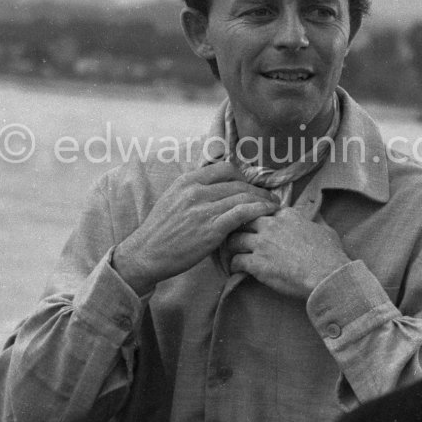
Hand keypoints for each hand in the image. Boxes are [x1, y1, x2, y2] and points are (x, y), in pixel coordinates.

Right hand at [113, 162, 278, 294]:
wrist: (147, 253)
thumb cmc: (161, 231)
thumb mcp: (173, 199)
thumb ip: (193, 190)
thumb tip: (215, 186)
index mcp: (187, 180)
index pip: (224, 168)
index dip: (242, 175)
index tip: (250, 185)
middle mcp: (196, 190)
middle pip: (237, 181)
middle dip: (257, 188)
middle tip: (268, 196)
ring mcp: (204, 208)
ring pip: (243, 195)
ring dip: (263, 199)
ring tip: (274, 205)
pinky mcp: (212, 228)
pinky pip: (243, 212)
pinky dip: (259, 210)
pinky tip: (268, 213)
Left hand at [226, 208, 349, 298]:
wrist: (327, 274)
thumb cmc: (330, 254)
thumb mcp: (325, 229)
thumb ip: (316, 220)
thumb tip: (317, 216)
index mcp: (287, 215)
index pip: (263, 210)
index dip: (257, 219)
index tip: (255, 227)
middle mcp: (271, 225)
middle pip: (243, 221)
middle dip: (239, 229)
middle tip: (237, 238)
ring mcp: (262, 243)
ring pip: (234, 239)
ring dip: (232, 247)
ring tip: (232, 254)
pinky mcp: (257, 262)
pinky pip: (236, 260)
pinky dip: (233, 266)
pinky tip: (235, 270)